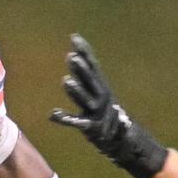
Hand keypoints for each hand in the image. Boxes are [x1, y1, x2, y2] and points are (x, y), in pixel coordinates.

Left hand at [49, 34, 166, 177]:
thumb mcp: (98, 94)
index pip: (93, 65)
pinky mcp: (91, 127)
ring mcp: (97, 113)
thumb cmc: (107, 115)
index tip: (74, 37)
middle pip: (90, 80)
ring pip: (86, 100)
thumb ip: (85, 77)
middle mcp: (101, 97)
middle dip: (81, 68)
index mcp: (102, 87)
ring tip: (65, 81)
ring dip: (76, 91)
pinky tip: (52, 115)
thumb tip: (74, 55)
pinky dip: (65, 119)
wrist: (124, 140)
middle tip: (71, 56)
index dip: (84, 52)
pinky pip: (77, 122)